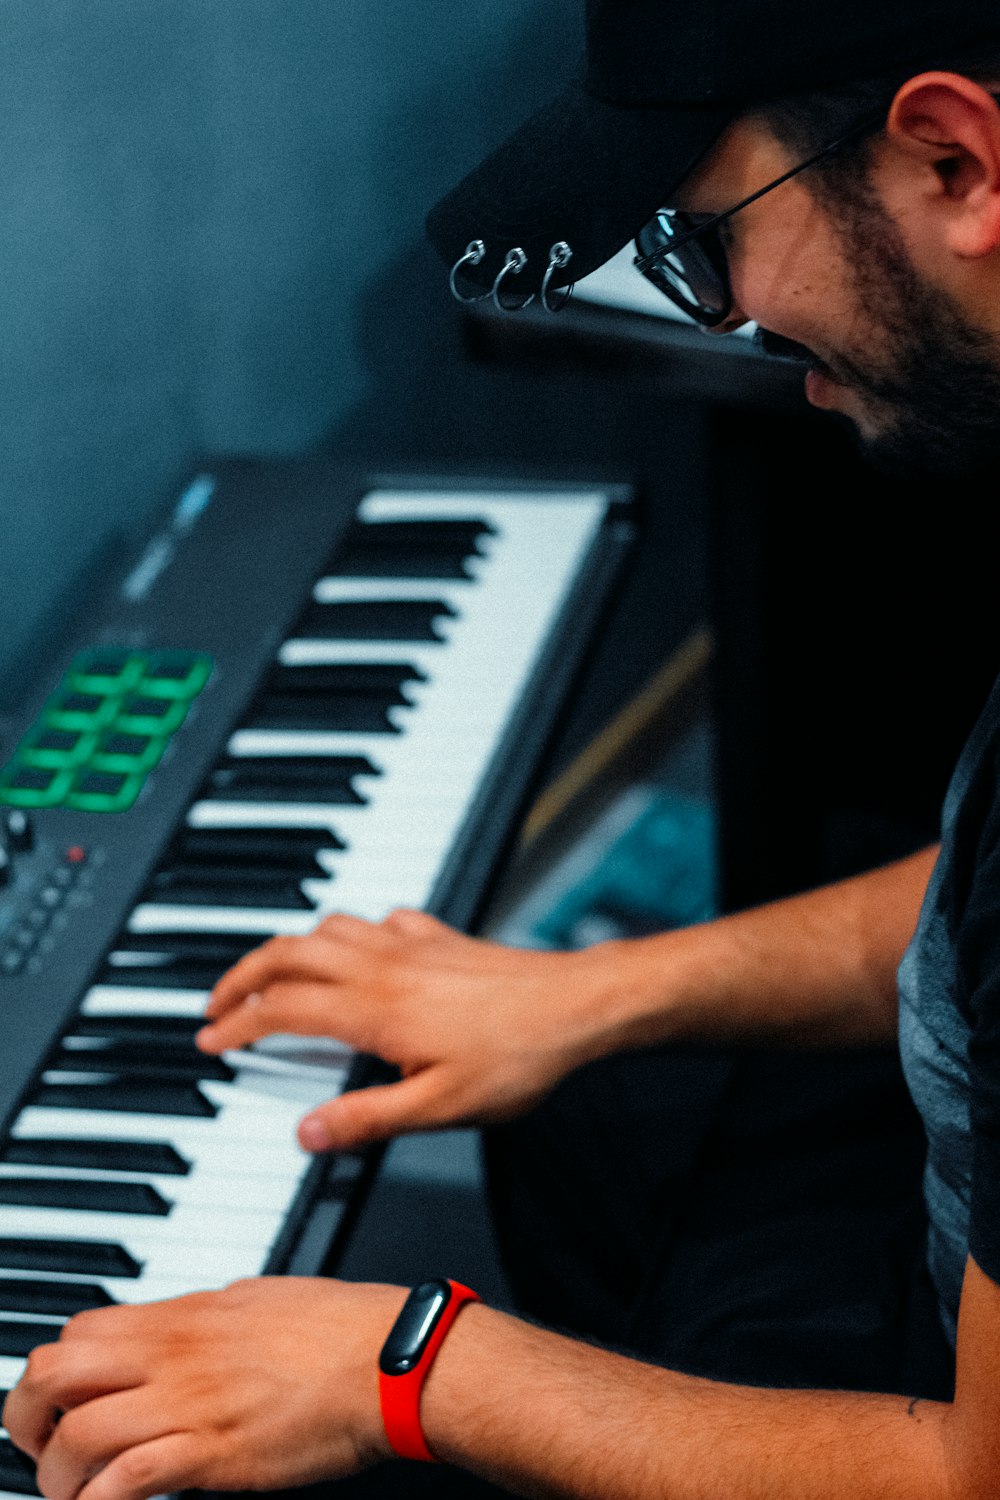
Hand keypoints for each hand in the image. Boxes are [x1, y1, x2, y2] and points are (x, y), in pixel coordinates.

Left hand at [2, 1278, 405, 1499]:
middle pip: (54, 1374)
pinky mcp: (210, 1452)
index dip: (52, 1373)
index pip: (78, 1332)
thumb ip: (209, 1316)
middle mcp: (172, 1354)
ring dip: (57, 1477)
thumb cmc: (339, 1328)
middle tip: (38, 1449)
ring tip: (71, 1497)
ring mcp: (188, 1402)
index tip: (57, 1405)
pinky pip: (126, 1481)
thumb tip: (186, 1329)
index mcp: (184, 1315)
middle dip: (25, 1420)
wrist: (386, 1359)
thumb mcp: (259, 1299)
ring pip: (77, 1436)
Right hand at [197, 908, 626, 1150]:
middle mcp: (383, 966)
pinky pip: (379, 920)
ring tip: (271, 975)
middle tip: (218, 1003)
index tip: (212, 1040)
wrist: (576, 1007)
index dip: (238, 1025)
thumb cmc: (517, 1057)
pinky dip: (350, 930)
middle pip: (289, 953)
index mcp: (373, 1009)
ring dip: (288, 948)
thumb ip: (367, 1120)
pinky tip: (358, 946)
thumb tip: (307, 1132)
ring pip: (327, 927)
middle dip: (242, 975)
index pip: (282, 1009)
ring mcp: (411, 944)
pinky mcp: (440, 937)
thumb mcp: (439, 1108)